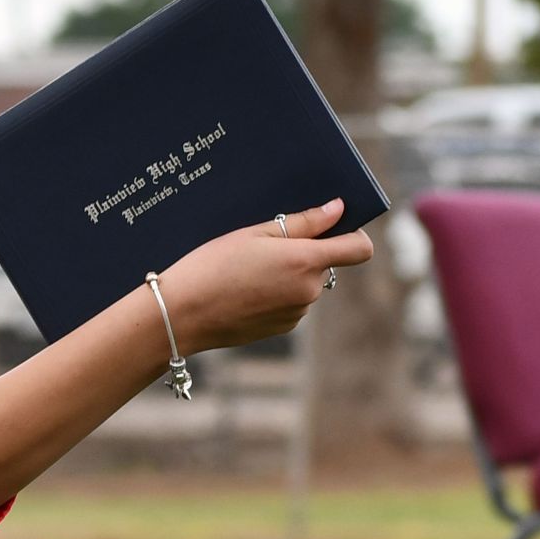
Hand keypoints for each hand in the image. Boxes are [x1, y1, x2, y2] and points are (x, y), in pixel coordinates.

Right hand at [155, 199, 374, 353]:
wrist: (180, 314)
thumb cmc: (212, 266)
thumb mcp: (255, 234)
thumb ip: (303, 223)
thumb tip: (337, 210)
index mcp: (306, 262)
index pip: (359, 249)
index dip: (353, 235)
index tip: (334, 229)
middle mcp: (308, 291)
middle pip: (324, 266)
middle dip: (304, 255)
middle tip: (263, 249)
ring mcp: (295, 313)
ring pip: (304, 286)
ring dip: (287, 277)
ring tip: (246, 273)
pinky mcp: (279, 329)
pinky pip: (288, 305)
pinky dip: (274, 296)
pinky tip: (242, 292)